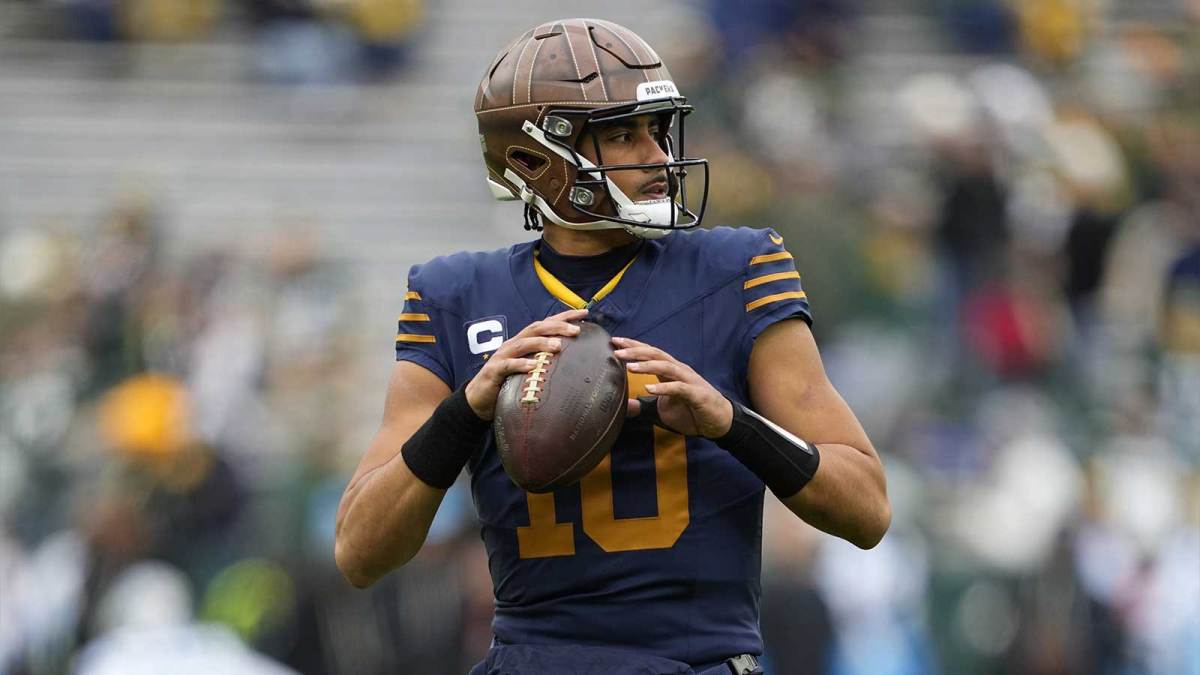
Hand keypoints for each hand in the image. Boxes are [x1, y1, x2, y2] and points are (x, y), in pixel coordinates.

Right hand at [464, 308, 587, 419]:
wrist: (479, 398)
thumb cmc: (508, 383)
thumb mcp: (529, 370)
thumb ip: (545, 363)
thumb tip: (573, 363)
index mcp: (524, 342)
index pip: (546, 324)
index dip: (564, 317)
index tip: (584, 313)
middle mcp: (514, 344)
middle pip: (536, 329)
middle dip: (557, 327)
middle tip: (576, 330)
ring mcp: (503, 356)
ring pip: (524, 344)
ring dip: (541, 343)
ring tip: (558, 345)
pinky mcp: (494, 371)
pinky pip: (508, 365)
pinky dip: (521, 364)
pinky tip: (534, 366)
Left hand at [612, 337, 733, 437]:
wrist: (719, 423)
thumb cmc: (692, 412)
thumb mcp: (663, 409)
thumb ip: (644, 405)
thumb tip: (623, 406)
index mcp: (670, 371)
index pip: (650, 353)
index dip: (633, 346)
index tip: (614, 341)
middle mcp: (679, 371)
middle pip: (656, 354)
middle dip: (635, 351)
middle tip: (616, 350)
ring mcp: (689, 381)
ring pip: (667, 366)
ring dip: (647, 365)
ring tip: (630, 366)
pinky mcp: (696, 395)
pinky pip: (678, 388)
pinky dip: (663, 388)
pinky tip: (649, 388)